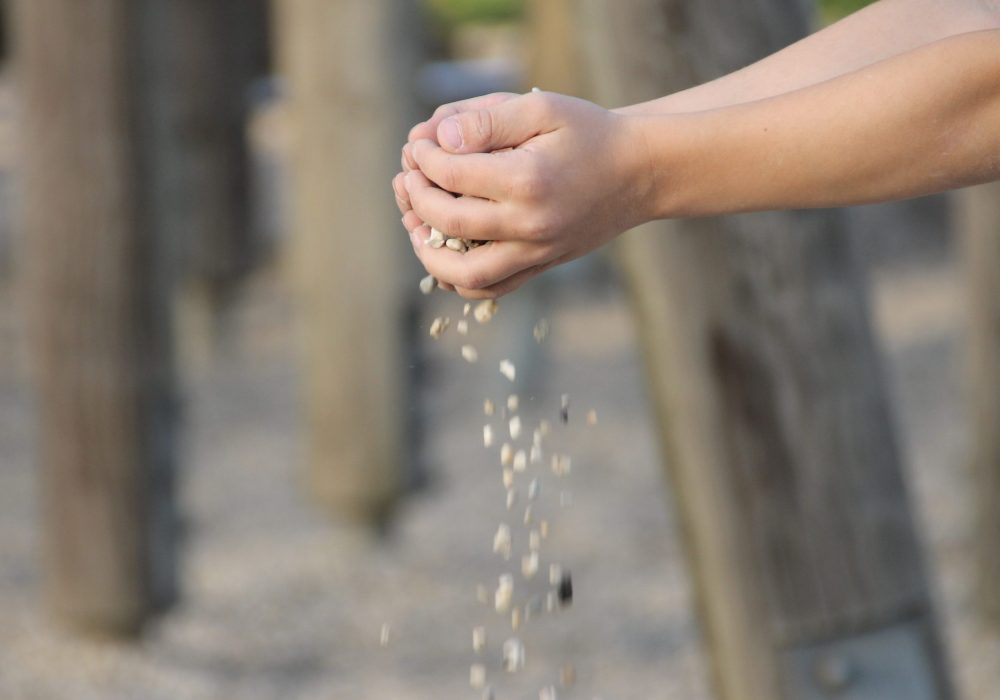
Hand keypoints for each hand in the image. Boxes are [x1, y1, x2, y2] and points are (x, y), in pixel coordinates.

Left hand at [397, 91, 651, 297]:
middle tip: (408, 177)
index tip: (418, 145)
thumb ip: (487, 119)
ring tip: (414, 223)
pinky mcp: (541, 267)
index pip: (451, 174)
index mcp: (527, 181)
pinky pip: (491, 289)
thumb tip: (438, 137)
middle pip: (448, 223)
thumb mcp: (542, 107)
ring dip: (428, 252)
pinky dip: (458, 278)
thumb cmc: (590, 134)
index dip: (424, 157)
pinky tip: (443, 249)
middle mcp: (531, 225)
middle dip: (416, 198)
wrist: (640, 172)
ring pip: (465, 275)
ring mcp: (537, 253)